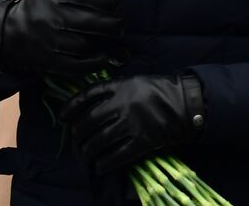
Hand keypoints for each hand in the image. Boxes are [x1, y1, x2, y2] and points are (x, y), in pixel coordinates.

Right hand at [0, 0, 121, 75]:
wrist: (5, 33)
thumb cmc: (36, 11)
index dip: (107, 1)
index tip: (114, 4)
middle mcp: (53, 19)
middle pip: (92, 23)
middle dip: (112, 24)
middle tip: (119, 25)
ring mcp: (51, 42)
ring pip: (86, 44)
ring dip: (104, 44)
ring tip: (112, 41)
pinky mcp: (49, 61)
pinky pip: (77, 65)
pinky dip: (94, 62)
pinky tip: (102, 58)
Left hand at [61, 74, 204, 173]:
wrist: (187, 102)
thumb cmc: (161, 90)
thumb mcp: (136, 81)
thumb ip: (115, 90)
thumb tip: (89, 105)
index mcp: (121, 86)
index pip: (88, 96)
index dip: (71, 107)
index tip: (62, 118)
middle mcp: (123, 104)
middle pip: (89, 122)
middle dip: (78, 134)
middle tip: (77, 140)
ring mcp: (133, 123)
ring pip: (100, 141)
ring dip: (89, 150)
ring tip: (87, 154)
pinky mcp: (143, 140)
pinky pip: (118, 156)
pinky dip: (106, 163)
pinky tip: (101, 166)